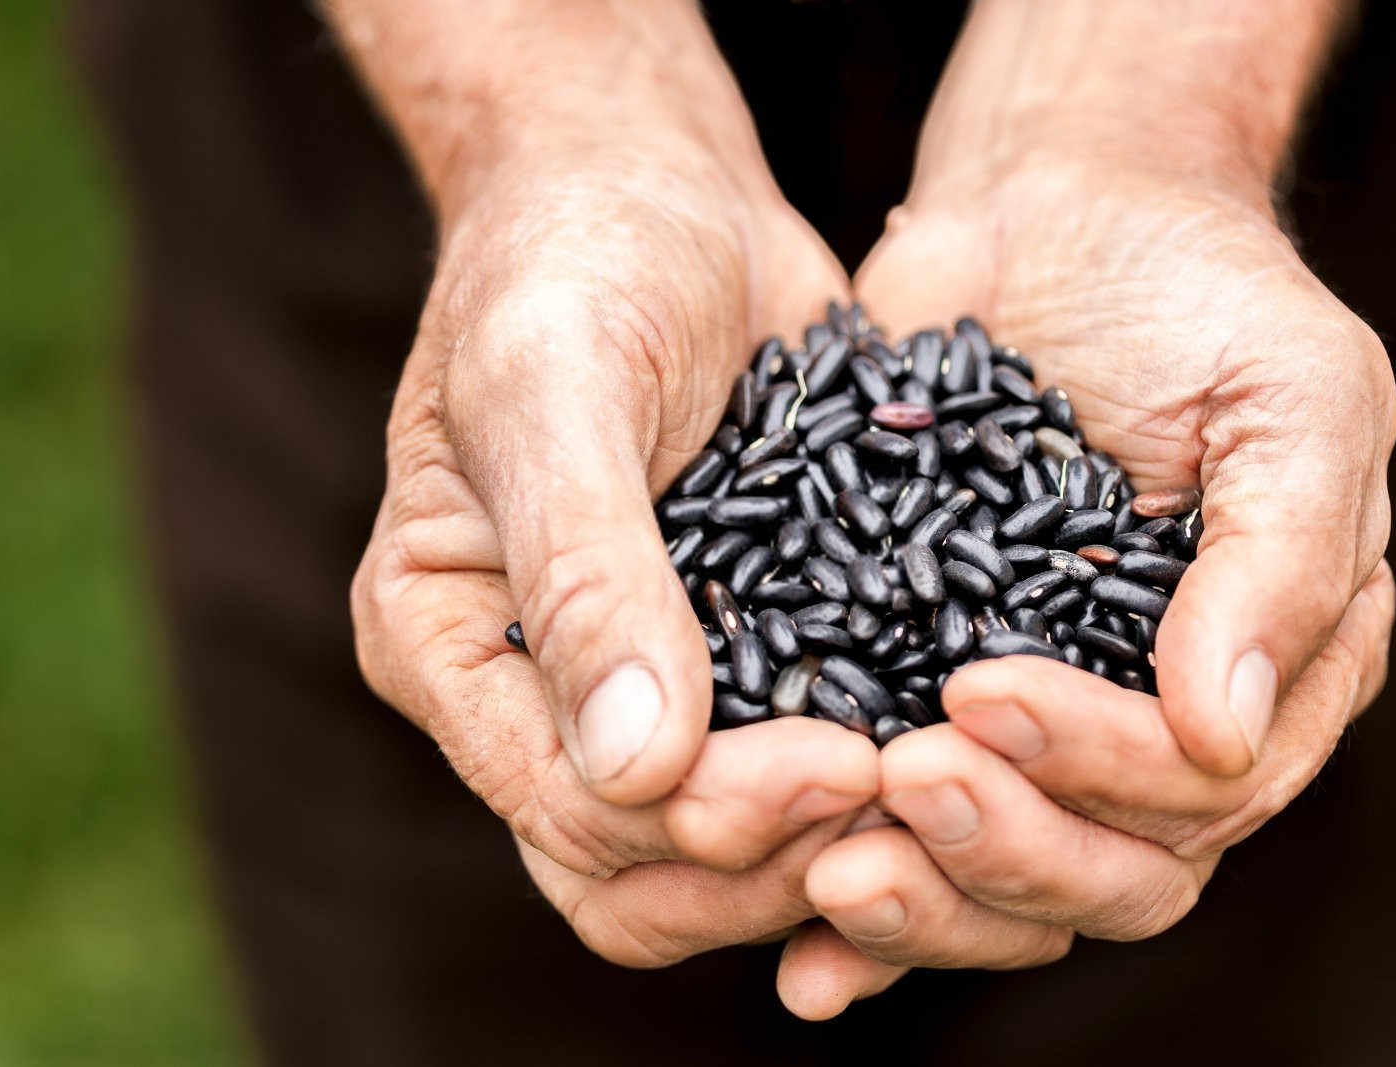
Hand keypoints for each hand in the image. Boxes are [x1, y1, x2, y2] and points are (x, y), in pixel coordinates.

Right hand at [349, 51, 879, 964]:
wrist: (650, 190)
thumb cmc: (571, 257)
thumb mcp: (554, 384)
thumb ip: (582, 569)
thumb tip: (637, 768)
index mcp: (444, 646)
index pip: (564, 808)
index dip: (703, 819)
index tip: (844, 761)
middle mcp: (529, 695)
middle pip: (636, 872)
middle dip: (770, 857)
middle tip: (904, 784)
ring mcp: (634, 688)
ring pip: (716, 853)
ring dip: (826, 845)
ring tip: (940, 776)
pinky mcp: (733, 659)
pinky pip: (788, 771)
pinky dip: (864, 788)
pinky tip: (952, 746)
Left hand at [777, 139, 1395, 1014]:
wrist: (1055, 214)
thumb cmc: (1195, 291)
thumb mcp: (1293, 396)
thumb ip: (1287, 560)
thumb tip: (1223, 735)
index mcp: (1267, 676)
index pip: (1201, 789)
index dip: (1096, 765)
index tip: (978, 691)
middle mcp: (1156, 729)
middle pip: (1108, 872)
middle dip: (1003, 844)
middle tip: (899, 782)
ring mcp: (1038, 725)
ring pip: (1004, 880)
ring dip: (922, 900)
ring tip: (825, 872)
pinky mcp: (920, 694)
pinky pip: (902, 832)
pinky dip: (854, 893)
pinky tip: (797, 948)